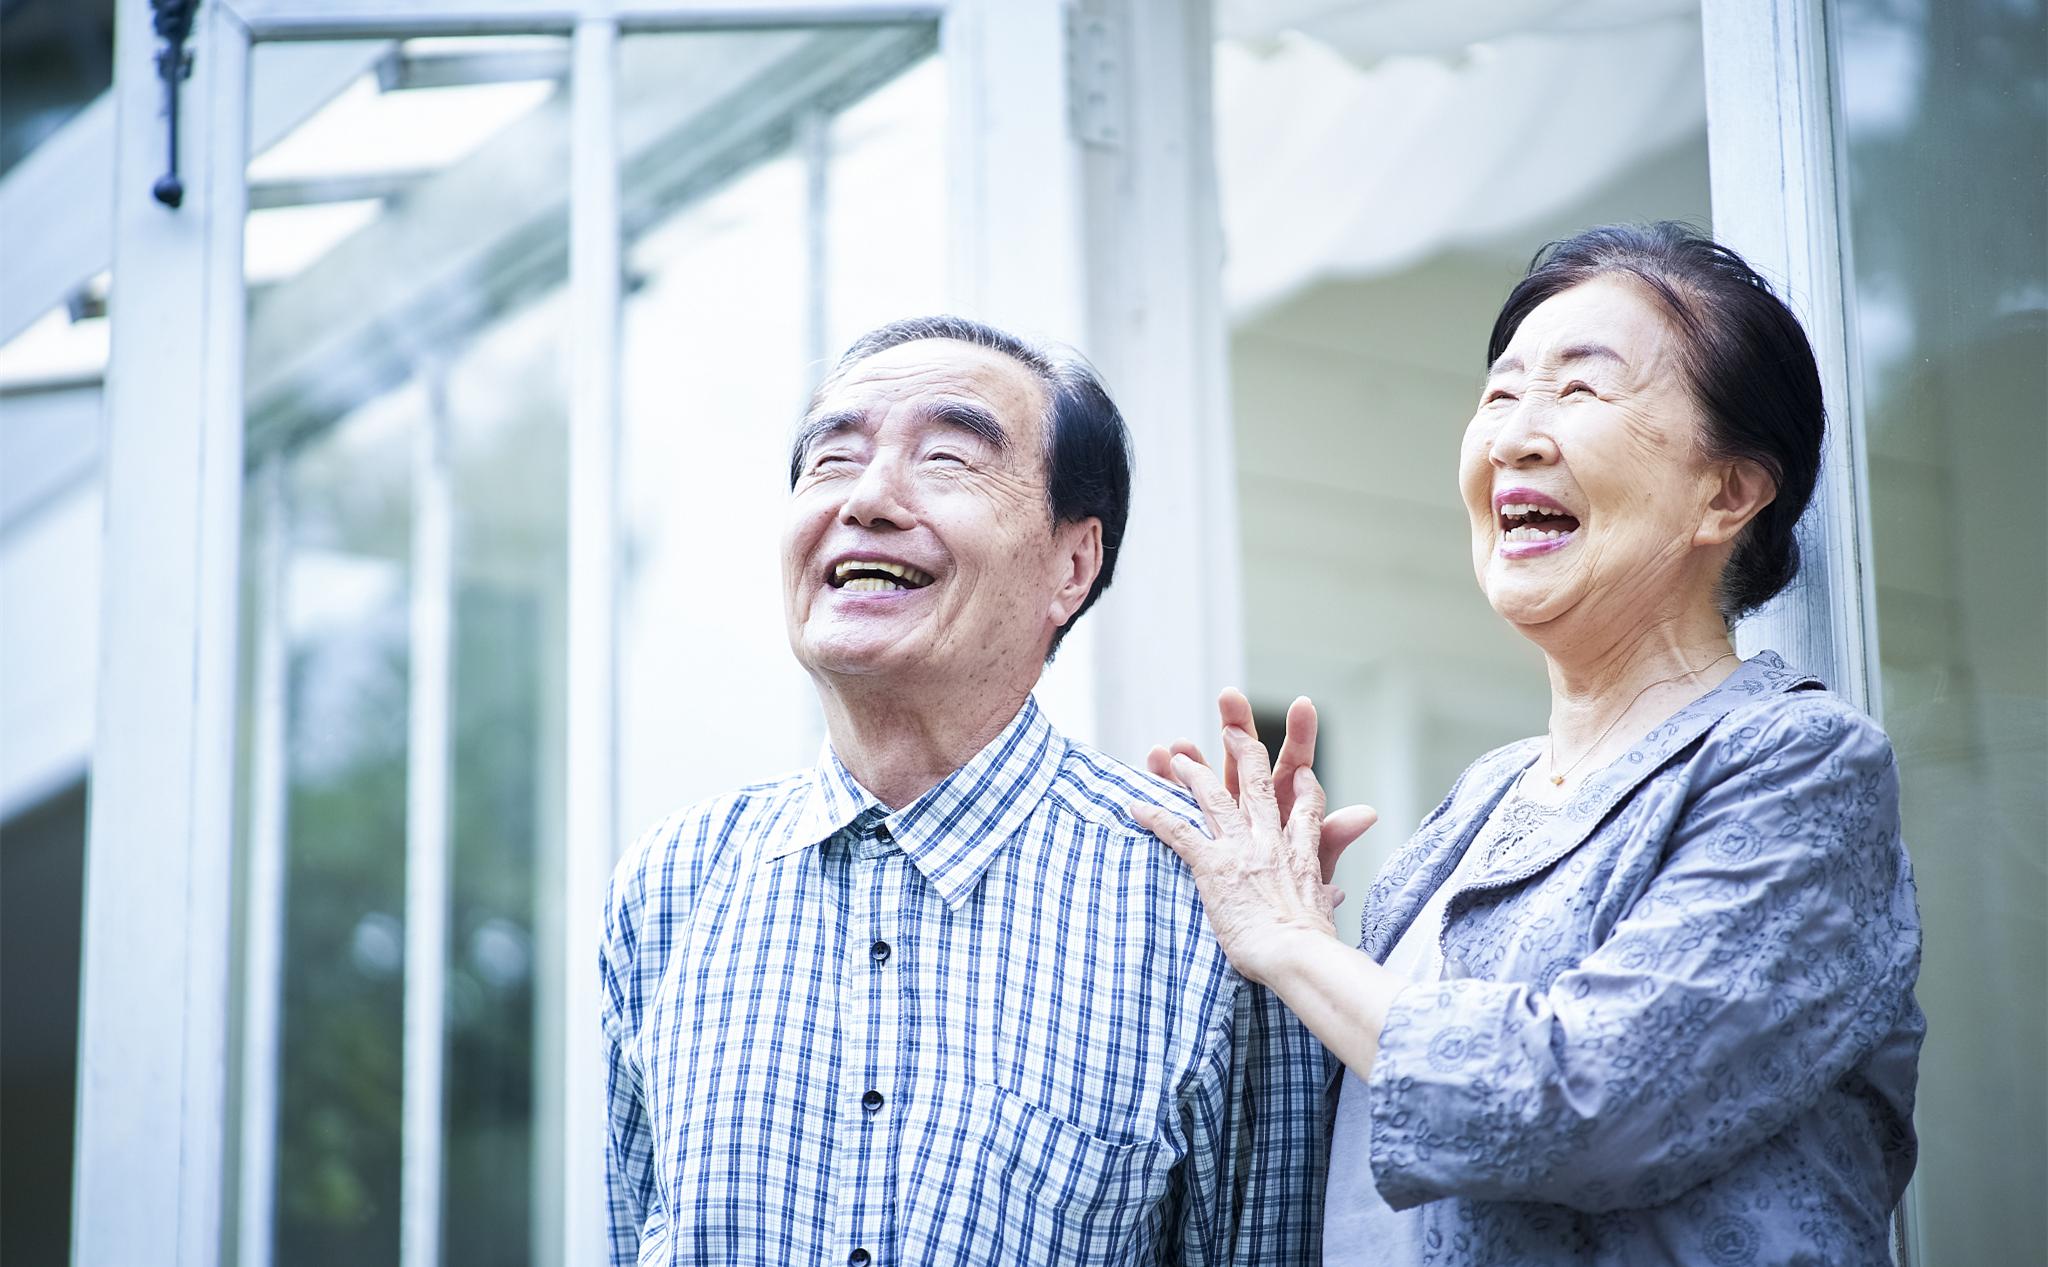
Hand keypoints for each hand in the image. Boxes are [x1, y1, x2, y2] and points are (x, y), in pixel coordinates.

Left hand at [1132, 692, 1377, 984]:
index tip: (1303, 772)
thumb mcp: (1326, 905)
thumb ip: (1332, 885)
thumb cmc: (1311, 942)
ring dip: (1193, 773)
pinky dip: (1157, 816)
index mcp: (1301, 852)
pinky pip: (1179, 831)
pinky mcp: (1212, 864)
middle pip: (1257, 785)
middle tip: (1234, 729)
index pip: (1307, 810)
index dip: (1305, 789)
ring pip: (1214, 798)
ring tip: (1179, 753)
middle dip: (1245, 752)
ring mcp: (1240, 848)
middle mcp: (1270, 840)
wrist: (1296, 953)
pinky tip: (1137, 805)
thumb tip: (1348, 877)